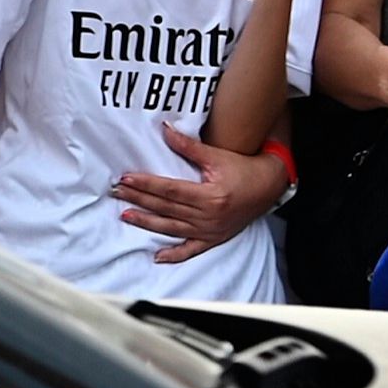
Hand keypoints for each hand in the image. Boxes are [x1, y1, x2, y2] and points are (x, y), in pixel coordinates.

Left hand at [117, 125, 288, 265]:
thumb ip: (189, 146)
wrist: (269, 185)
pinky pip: (191, 250)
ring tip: (126, 216)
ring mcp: (210, 230)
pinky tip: (157, 257)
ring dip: (147, 223)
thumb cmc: (244, 168)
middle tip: (117, 193)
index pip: (169, 190)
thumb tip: (165, 129)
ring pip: (172, 228)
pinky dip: (174, 255)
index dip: (146, 184)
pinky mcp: (214, 239)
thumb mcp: (216, 155)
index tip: (126, 179)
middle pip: (166, 208)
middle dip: (139, 199)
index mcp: (209, 196)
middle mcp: (208, 216)